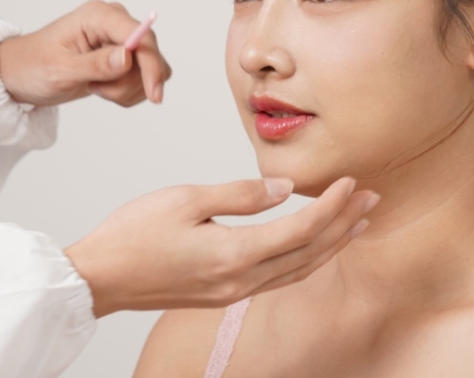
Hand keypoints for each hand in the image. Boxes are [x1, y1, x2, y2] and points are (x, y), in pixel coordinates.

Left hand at [0, 0, 170, 105]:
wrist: (20, 73)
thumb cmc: (32, 66)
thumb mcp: (59, 71)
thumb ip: (96, 65)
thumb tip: (128, 57)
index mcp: (99, 16)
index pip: (141, 37)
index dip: (152, 65)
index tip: (153, 94)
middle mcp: (114, 22)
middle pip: (149, 54)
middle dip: (130, 82)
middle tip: (98, 91)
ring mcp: (120, 38)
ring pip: (149, 69)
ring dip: (125, 89)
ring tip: (94, 88)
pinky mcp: (124, 55)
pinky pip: (143, 77)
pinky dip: (127, 92)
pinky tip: (102, 89)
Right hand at [63, 177, 378, 315]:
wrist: (101, 276)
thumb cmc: (135, 232)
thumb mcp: (187, 199)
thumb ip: (241, 194)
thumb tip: (284, 188)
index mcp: (234, 253)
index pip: (300, 229)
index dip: (331, 205)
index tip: (351, 181)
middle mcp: (241, 280)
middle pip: (309, 253)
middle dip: (344, 226)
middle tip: (372, 200)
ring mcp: (233, 291)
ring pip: (298, 269)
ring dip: (331, 244)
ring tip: (356, 223)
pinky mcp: (223, 293)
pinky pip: (279, 277)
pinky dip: (306, 257)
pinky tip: (313, 245)